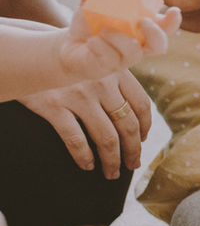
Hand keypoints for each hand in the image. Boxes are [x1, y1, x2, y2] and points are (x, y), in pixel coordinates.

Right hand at [17, 68, 151, 179]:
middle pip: (127, 125)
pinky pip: (76, 139)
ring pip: (106, 137)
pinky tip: (87, 165)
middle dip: (133, 149)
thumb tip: (136, 113)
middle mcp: (102, 82)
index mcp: (117, 70)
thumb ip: (116, 79)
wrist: (28, 52)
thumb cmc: (68, 60)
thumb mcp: (97, 61)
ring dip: (112, 160)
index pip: (141, 104)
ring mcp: (78, 95)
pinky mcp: (53, 105)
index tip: (143, 140)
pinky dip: (84, 156)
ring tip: (112, 172)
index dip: (145, 126)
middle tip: (132, 164)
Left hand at [55, 10, 180, 86]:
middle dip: (155, 33)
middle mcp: (138, 46)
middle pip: (159, 46)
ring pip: (133, 53)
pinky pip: (108, 58)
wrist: (68, 47)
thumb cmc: (89, 23)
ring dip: (119, 38)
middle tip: (142, 21)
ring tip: (103, 29)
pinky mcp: (106, 68)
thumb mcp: (90, 2)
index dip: (174, 21)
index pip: (166, 27)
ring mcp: (123, 60)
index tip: (173, 10)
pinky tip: (90, 42)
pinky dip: (99, 46)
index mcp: (141, 28)